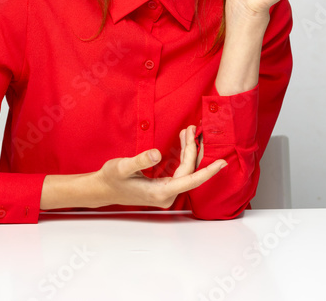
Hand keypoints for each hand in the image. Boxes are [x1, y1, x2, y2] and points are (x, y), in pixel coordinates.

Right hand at [94, 126, 225, 208]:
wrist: (103, 189)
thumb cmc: (111, 179)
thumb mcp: (122, 167)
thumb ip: (140, 160)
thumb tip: (157, 154)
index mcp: (160, 192)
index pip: (190, 180)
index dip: (208, 171)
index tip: (222, 163)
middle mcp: (166, 195)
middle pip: (188, 171)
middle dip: (193, 150)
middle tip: (193, 129)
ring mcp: (166, 193)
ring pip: (185, 171)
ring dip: (188, 152)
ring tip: (188, 132)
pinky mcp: (163, 188)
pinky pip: (179, 172)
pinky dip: (181, 156)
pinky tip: (181, 143)